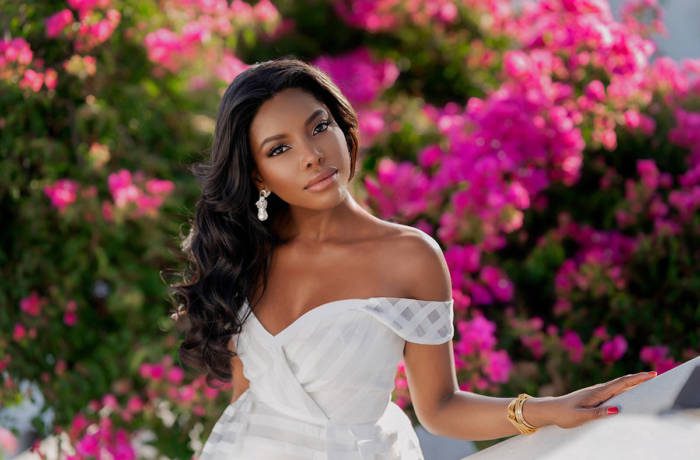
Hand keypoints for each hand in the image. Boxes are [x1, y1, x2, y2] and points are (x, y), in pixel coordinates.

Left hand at [539, 371, 656, 428]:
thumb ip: (598, 413)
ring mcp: (597, 392)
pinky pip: (614, 391)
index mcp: (598, 392)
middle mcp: (599, 390)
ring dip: (634, 383)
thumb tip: (616, 409)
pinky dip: (625, 389)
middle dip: (639, 378)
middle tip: (656, 375)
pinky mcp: (595, 397)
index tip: (652, 374)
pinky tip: (630, 392)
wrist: (551, 410)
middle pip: (623, 382)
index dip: (637, 378)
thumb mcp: (581, 416)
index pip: (622, 383)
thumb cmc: (565, 414)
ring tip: (649, 382)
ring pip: (619, 386)